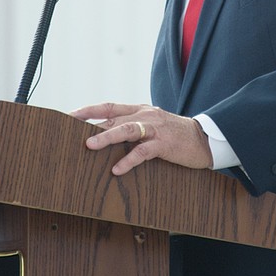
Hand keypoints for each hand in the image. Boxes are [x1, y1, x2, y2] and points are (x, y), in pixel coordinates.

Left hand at [71, 102, 212, 176]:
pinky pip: (143, 151)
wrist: (204, 139)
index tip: (70, 115)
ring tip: (90, 145)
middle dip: (91, 123)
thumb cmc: (174, 135)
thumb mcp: (151, 126)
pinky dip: (128, 160)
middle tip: (71, 129)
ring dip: (106, 137)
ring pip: (126, 130)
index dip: (89, 110)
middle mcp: (145, 115)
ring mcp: (155, 128)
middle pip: (114, 117)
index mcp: (140, 110)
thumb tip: (104, 135)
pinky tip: (117, 169)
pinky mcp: (164, 144)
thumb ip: (132, 127)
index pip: (109, 106)